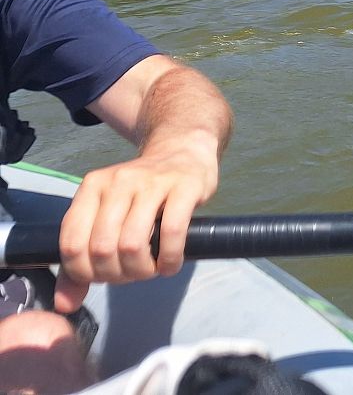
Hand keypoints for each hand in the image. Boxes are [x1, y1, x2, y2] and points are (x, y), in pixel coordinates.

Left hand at [53, 134, 219, 313]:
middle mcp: (118, 182)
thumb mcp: (107, 216)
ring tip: (151, 270)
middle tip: (132, 275)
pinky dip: (170, 258)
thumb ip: (84, 259)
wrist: (183, 151)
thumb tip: (65, 304)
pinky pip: (172, 231)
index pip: (73, 245)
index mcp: (91, 188)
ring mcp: (152, 182)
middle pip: (103, 248)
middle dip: (117, 275)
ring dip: (142, 270)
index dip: (86, 273)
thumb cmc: (142, 192)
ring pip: (133, 243)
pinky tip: (171, 264)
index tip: (105, 277)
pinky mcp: (184, 186)